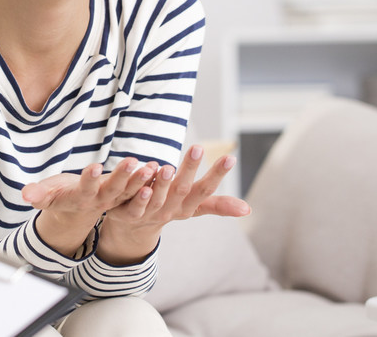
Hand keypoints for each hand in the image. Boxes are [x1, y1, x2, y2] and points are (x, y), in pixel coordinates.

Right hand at [20, 157, 157, 255]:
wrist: (76, 209)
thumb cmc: (60, 196)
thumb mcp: (46, 196)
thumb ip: (38, 195)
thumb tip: (25, 194)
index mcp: (80, 198)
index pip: (85, 189)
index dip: (90, 180)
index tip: (95, 167)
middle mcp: (100, 201)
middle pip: (113, 190)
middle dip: (123, 176)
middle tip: (132, 162)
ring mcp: (114, 199)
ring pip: (129, 190)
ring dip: (141, 179)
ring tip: (151, 166)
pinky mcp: (124, 195)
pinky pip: (138, 188)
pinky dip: (149, 179)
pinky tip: (158, 166)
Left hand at [97, 145, 250, 263]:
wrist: (134, 229)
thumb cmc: (170, 208)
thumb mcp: (194, 207)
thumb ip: (218, 205)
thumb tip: (248, 209)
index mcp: (187, 206)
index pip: (205, 190)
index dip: (217, 175)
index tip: (230, 157)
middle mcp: (171, 210)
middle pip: (182, 189)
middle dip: (190, 169)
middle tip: (197, 147)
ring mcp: (150, 213)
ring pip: (158, 197)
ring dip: (164, 183)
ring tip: (170, 166)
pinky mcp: (128, 214)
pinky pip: (134, 203)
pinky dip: (139, 193)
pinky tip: (141, 178)